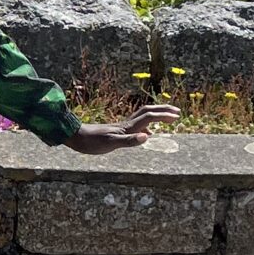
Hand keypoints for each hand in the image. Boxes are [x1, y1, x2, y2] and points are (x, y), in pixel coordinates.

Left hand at [61, 103, 180, 153]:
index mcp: (128, 127)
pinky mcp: (117, 131)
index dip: (164, 115)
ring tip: (167, 119)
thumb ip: (129, 141)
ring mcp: (122, 127)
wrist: (76, 137)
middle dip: (163, 110)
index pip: (150, 117)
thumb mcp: (111, 144)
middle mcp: (127, 125)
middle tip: (177, 112)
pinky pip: (136, 126)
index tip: (177, 116)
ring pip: (143, 117)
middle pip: (148, 112)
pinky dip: (146, 127)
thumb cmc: (92, 142)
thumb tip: (147, 137)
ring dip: (156, 115)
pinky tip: (146, 135)